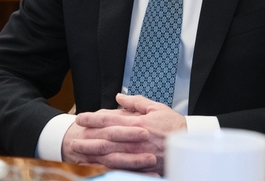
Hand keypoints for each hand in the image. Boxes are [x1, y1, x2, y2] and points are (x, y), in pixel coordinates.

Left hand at [61, 93, 186, 175]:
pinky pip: (122, 168)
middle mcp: (136, 139)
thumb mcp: (156, 108)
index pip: (110, 119)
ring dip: (92, 154)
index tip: (80, 119)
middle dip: (87, 139)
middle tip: (73, 140)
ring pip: (110, 155)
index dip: (92, 119)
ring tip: (79, 154)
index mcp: (138, 123)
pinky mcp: (142, 167)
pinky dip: (107, 167)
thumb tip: (119, 97)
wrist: (191, 146)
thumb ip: (136, 102)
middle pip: (106, 139)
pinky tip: (97, 166)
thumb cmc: (174, 126)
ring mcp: (138, 155)